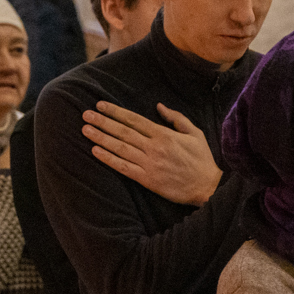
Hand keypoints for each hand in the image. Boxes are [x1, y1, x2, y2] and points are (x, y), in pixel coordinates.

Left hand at [84, 101, 220, 204]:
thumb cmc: (202, 160)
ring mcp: (149, 164)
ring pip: (120, 148)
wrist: (208, 187)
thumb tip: (159, 106)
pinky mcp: (147, 180)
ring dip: (101, 138)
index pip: (134, 119)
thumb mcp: (195, 133)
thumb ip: (176, 118)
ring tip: (85, 129)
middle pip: (123, 132)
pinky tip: (96, 151)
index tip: (100, 106)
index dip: (115, 112)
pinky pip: (123, 167)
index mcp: (164, 134)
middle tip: (86, 115)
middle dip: (102, 122)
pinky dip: (108, 159)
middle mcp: (154, 147)